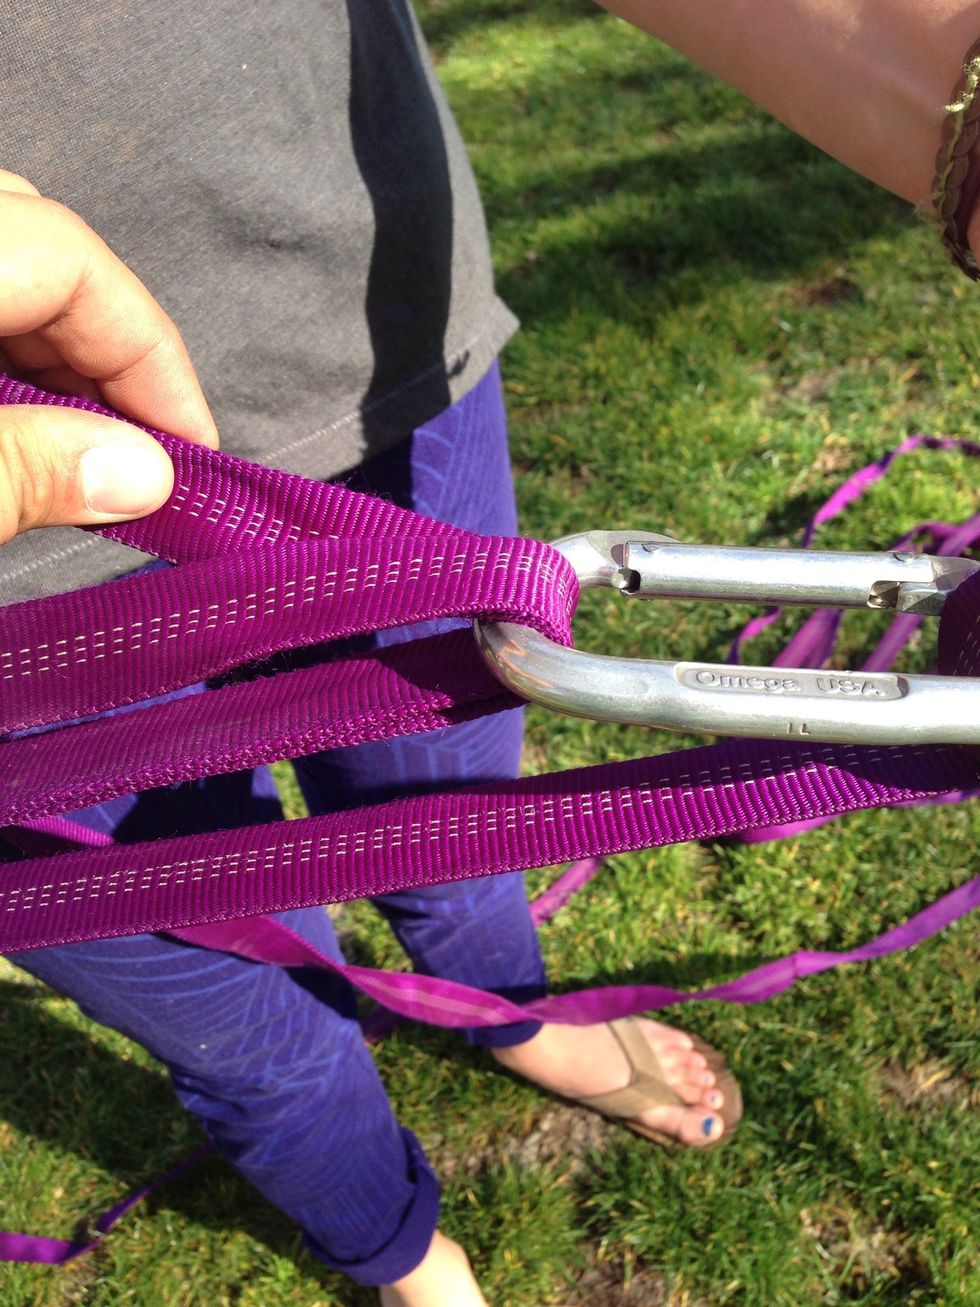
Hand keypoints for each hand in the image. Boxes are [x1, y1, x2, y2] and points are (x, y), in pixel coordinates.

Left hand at [0, 170, 218, 545]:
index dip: (151, 358)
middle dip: (105, 351)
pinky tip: (12, 425)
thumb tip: (142, 477)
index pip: (72, 261)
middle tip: (141, 454)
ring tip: (81, 450)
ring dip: (51, 356)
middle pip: (38, 245)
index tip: (194, 453)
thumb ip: (27, 469)